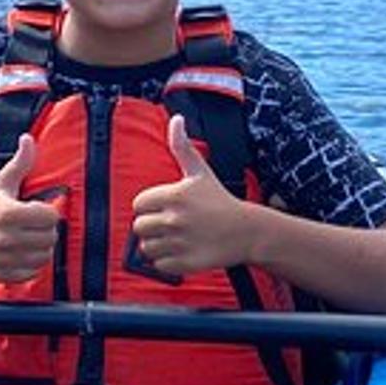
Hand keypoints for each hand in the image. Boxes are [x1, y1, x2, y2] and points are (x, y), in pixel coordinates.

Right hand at [0, 134, 62, 281]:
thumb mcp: (2, 182)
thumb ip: (20, 162)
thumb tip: (28, 139)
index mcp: (8, 214)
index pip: (50, 216)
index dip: (47, 212)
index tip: (36, 210)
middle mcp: (5, 238)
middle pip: (50, 237)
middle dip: (46, 230)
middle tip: (33, 225)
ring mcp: (3, 259)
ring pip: (45, 257)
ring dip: (42, 248)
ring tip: (30, 239)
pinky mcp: (2, 274)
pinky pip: (33, 273)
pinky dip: (32, 264)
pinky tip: (23, 253)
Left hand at [129, 116, 253, 277]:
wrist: (246, 231)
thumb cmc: (220, 200)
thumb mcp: (200, 171)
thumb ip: (182, 146)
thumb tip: (176, 119)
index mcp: (174, 196)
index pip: (139, 204)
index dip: (150, 206)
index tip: (165, 208)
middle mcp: (174, 219)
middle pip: (139, 227)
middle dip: (151, 226)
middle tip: (169, 225)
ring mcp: (178, 242)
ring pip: (146, 247)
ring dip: (156, 245)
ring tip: (174, 239)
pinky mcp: (183, 263)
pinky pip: (158, 265)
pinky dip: (166, 262)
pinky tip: (180, 252)